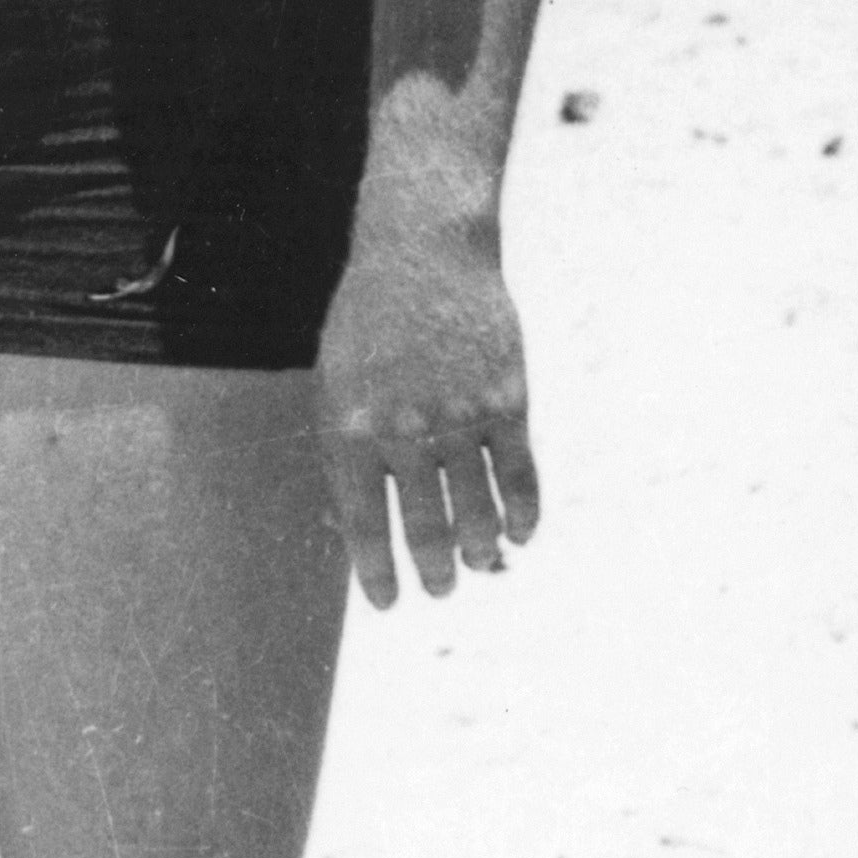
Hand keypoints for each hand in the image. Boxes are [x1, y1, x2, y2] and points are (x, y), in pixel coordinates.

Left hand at [317, 212, 538, 603]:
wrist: (422, 253)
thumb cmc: (368, 325)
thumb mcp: (334, 386)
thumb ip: (344, 452)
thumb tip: (358, 526)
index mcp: (350, 430)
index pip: (365, 525)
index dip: (378, 573)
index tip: (390, 604)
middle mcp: (405, 431)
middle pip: (425, 526)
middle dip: (434, 569)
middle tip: (442, 589)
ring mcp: (458, 416)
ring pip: (476, 509)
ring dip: (480, 549)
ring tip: (480, 566)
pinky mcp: (506, 399)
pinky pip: (518, 474)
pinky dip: (523, 512)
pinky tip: (521, 533)